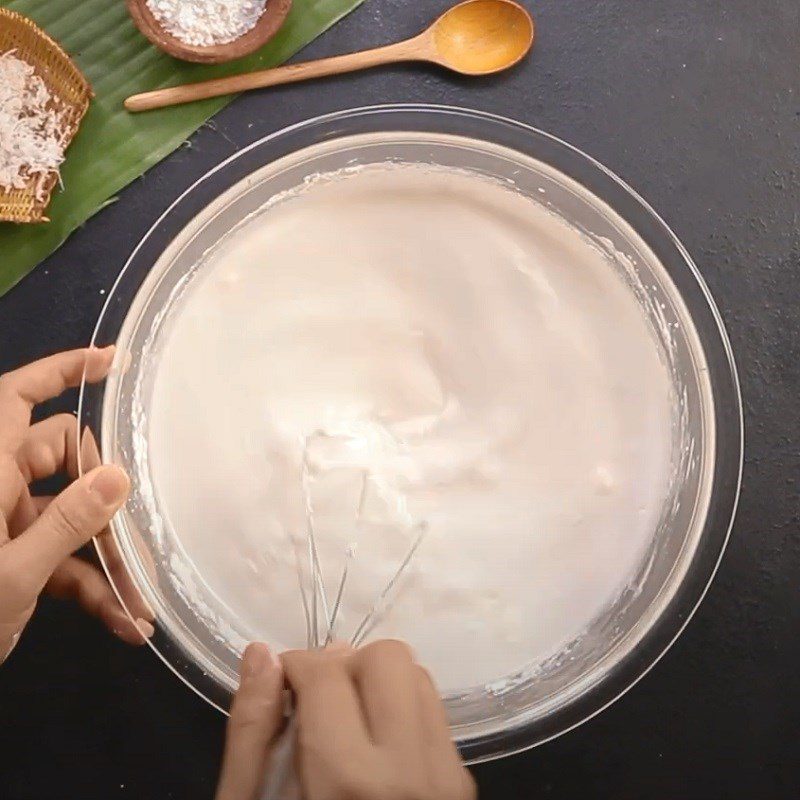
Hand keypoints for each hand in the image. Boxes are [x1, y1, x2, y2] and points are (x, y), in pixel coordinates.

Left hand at [0, 347, 148, 662]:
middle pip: (67, 463)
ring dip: (107, 562)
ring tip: (140, 605)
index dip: (65, 369)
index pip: (21, 396)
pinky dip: (91, 589)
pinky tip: (121, 622)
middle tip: (144, 538)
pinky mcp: (11, 558)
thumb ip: (66, 524)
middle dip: (108, 501)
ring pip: (71, 519)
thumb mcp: (9, 575)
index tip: (115, 360)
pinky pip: (61, 560)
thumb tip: (118, 477)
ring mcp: (5, 523)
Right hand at [216, 640, 475, 799]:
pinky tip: (374, 748)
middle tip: (315, 705)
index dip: (294, 666)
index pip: (327, 671)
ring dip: (377, 683)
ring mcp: (448, 781)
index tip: (281, 687)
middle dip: (343, 666)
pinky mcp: (463, 787)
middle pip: (388, 657)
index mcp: (349, 783)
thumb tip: (261, 652)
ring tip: (345, 724)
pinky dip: (402, 710)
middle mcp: (413, 773)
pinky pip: (436, 714)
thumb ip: (252, 732)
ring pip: (420, 677)